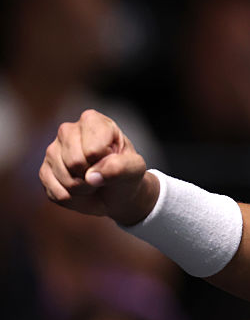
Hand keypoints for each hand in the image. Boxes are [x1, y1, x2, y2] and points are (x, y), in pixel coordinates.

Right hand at [39, 109, 157, 224]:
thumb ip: (121, 167)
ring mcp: (53, 150)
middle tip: (102, 175)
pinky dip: (72, 198)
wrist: (116, 192)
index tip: (113, 160)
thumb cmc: (126, 173)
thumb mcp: (135, 168)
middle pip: (75, 162)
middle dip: (92, 177)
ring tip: (92, 182)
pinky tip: (80, 190)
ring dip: (83, 189)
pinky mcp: (44, 171)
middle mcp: (68, 130)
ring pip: (64, 179)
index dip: (106, 162)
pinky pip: (56, 192)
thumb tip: (91, 176)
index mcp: (93, 121)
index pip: (94, 149)